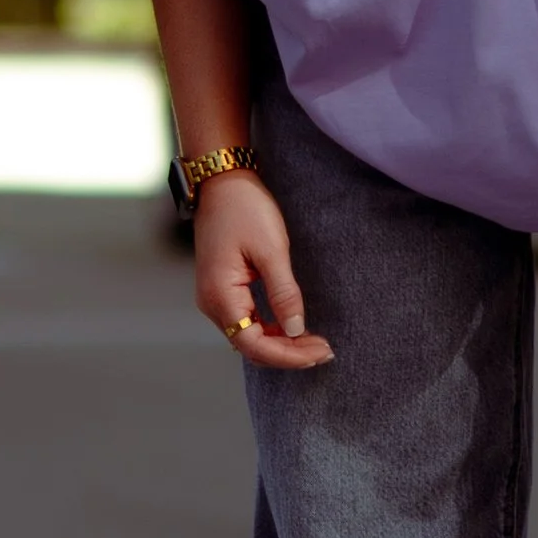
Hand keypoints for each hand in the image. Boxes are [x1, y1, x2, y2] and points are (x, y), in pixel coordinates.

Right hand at [192, 171, 332, 368]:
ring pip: (248, 336)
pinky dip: (270, 330)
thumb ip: (283, 293)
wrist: (220, 181)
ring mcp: (214, 298)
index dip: (288, 355)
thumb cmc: (245, 209)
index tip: (320, 352)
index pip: (254, 344)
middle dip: (288, 353)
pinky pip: (246, 321)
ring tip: (314, 343)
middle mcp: (212, 303)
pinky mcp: (222, 290)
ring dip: (281, 344)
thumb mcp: (271, 249)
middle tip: (325, 350)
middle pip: (251, 346)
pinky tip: (292, 328)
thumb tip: (295, 330)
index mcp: (221, 295)